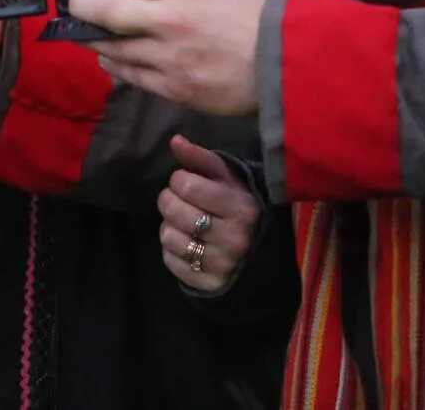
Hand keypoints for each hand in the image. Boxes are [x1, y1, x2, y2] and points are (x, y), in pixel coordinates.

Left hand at [65, 0, 272, 114]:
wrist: (291, 69)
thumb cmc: (269, 20)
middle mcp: (166, 20)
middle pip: (104, 9)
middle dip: (80, 5)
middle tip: (74, 4)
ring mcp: (166, 57)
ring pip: (111, 47)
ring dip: (92, 39)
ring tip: (83, 33)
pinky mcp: (172, 89)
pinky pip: (131, 76)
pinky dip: (114, 66)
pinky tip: (108, 60)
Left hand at [157, 134, 260, 292]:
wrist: (256, 253)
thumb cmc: (235, 207)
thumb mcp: (227, 179)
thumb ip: (201, 158)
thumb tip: (175, 141)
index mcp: (241, 208)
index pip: (187, 186)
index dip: (179, 180)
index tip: (187, 182)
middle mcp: (234, 239)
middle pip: (173, 210)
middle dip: (169, 200)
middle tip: (180, 201)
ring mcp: (221, 264)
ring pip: (168, 236)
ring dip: (170, 226)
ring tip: (185, 224)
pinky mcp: (206, 283)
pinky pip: (169, 260)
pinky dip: (172, 250)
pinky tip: (188, 244)